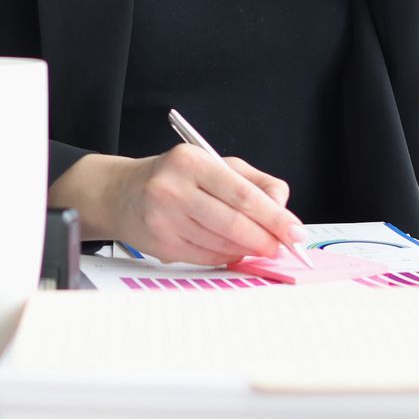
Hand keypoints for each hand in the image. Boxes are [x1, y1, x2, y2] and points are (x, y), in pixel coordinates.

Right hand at [53, 146, 305, 265]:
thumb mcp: (216, 165)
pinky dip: (226, 256)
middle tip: (282, 247)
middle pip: (233, 223)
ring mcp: (163, 219)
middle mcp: (173, 189)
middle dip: (265, 239)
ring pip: (221, 244)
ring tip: (257, 245)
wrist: (123, 193)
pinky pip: (206, 256)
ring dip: (246, 249)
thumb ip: (255, 183)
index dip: (274, 217)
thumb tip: (284, 211)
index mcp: (190, 162)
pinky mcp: (160, 244)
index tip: (296, 232)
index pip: (242, 194)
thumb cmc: (176, 177)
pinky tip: (231, 249)